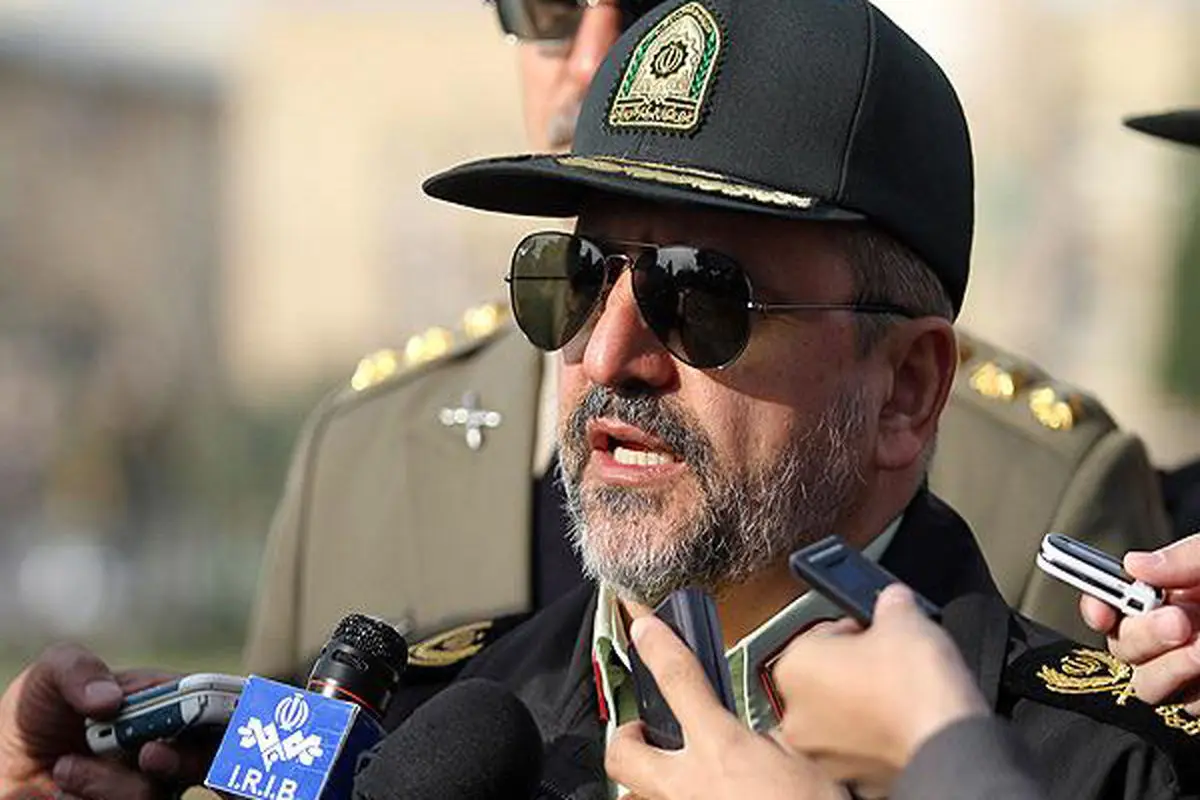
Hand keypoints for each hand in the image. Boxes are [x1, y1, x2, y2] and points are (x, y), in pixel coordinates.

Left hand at [0, 644, 209, 799]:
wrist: (3, 767)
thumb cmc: (35, 713)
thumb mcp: (50, 676)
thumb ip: (78, 669)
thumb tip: (111, 700)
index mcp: (162, 704)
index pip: (209, 703)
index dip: (216, 709)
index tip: (198, 713)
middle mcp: (163, 747)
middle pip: (203, 759)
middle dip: (184, 760)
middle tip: (147, 754)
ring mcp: (145, 786)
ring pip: (156, 794)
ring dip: (109, 783)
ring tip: (64, 768)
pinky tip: (62, 790)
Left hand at [604, 615, 845, 799]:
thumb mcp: (801, 759)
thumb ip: (770, 739)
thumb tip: (759, 735)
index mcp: (722, 749)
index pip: (677, 679)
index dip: (657, 645)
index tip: (644, 626)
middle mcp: (689, 784)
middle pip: (623, 751)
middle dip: (626, 733)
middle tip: (643, 723)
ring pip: (637, 788)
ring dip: (650, 772)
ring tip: (675, 763)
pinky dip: (677, 794)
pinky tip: (705, 791)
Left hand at [771, 585, 986, 795]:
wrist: (950, 743)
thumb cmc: (916, 686)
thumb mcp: (904, 616)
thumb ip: (889, 602)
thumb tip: (894, 600)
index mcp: (793, 669)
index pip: (818, 635)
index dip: (854, 629)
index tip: (875, 632)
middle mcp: (796, 716)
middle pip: (824, 679)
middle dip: (855, 668)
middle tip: (890, 661)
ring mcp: (822, 755)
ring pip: (839, 717)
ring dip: (863, 705)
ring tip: (900, 693)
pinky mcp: (853, 780)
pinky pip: (859, 748)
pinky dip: (877, 737)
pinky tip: (902, 722)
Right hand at [1079, 533, 1199, 710]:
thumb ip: (1184, 558)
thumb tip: (1131, 565)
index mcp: (1169, 596)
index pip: (1112, 605)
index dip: (1096, 606)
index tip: (1102, 608)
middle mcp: (1173, 634)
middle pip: (1122, 648)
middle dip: (1142, 636)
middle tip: (1179, 622)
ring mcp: (1190, 671)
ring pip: (1148, 685)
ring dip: (1170, 669)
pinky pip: (1188, 708)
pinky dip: (1199, 691)